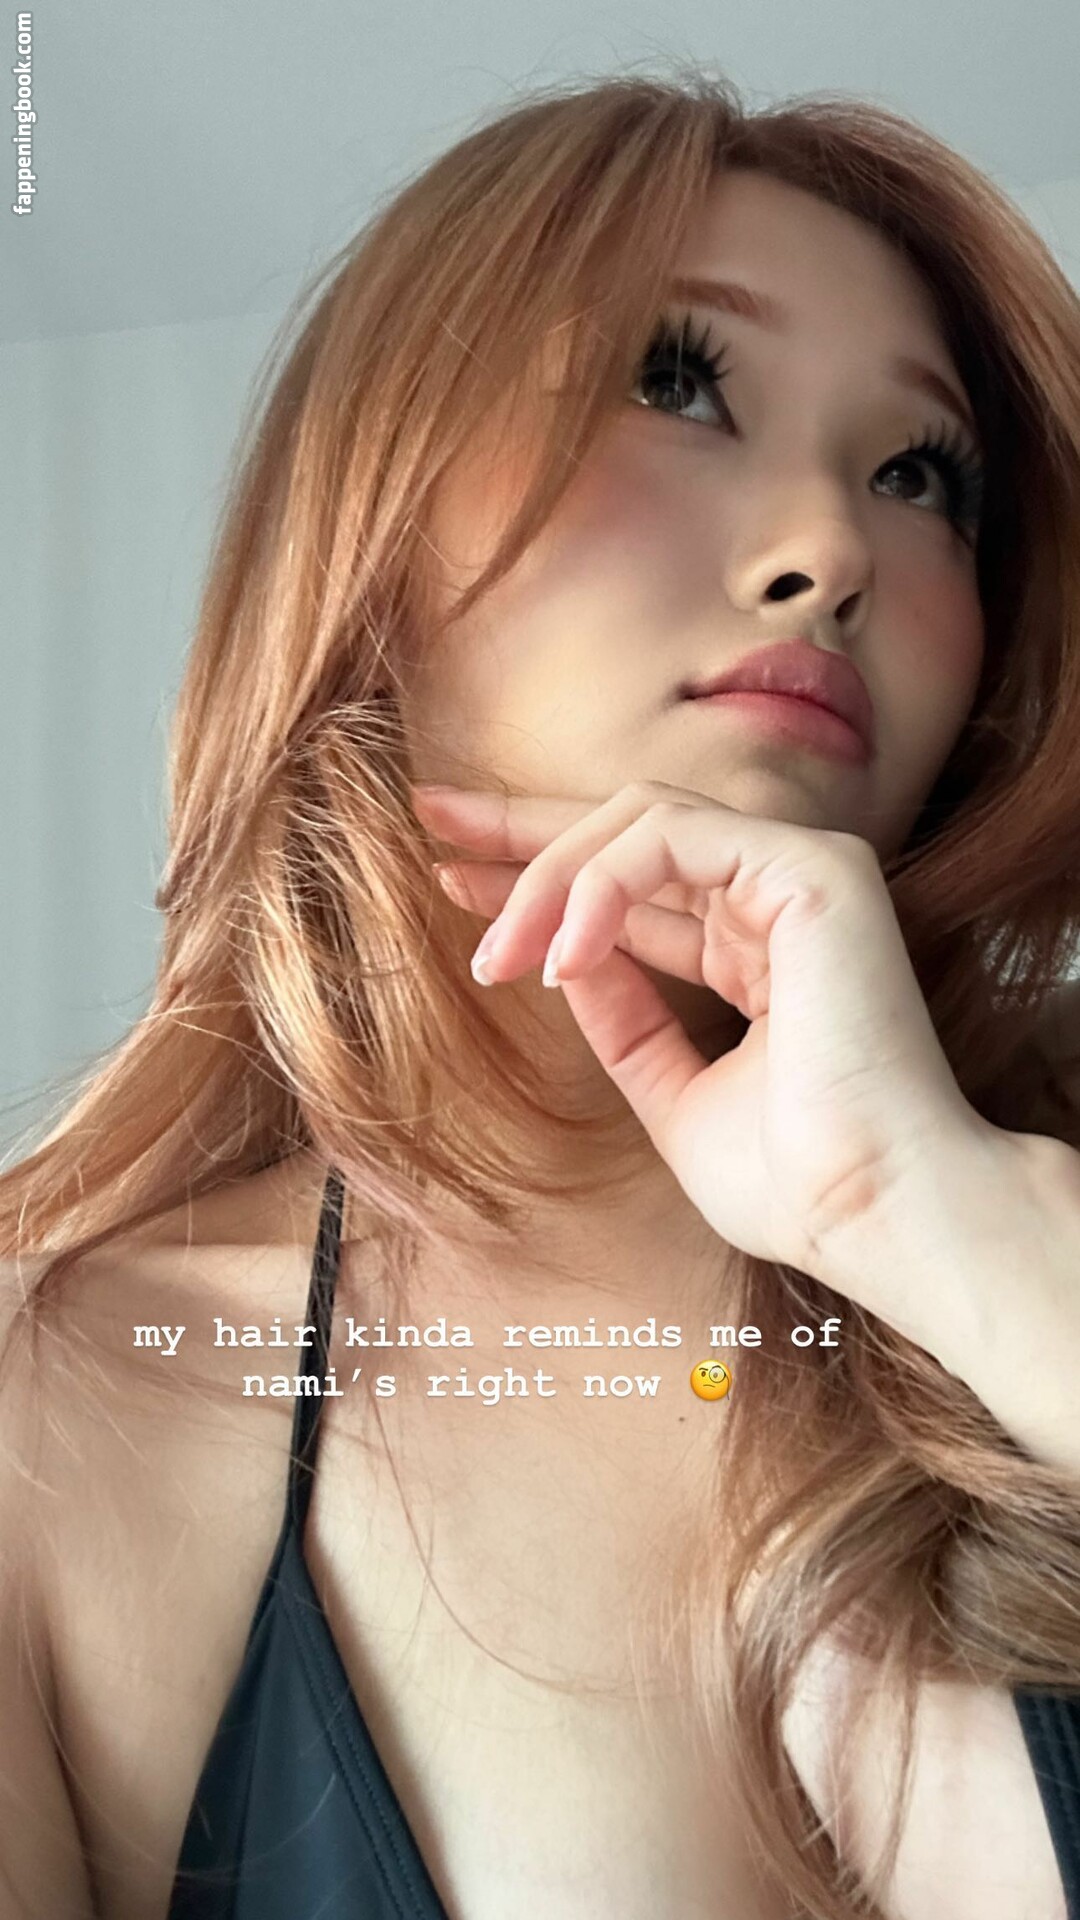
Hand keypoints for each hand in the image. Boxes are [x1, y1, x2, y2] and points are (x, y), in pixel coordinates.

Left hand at [411, 780, 987, 1303]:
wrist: (875, 1215)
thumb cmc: (796, 1181)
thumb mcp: (674, 1095)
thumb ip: (624, 1021)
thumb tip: (562, 955)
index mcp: (757, 946)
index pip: (636, 882)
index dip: (542, 873)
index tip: (454, 877)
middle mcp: (780, 897)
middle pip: (630, 825)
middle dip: (523, 826)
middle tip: (432, 820)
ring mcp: (801, 871)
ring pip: (639, 816)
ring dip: (548, 876)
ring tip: (495, 954)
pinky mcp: (812, 867)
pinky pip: (669, 834)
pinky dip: (600, 885)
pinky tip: (561, 955)